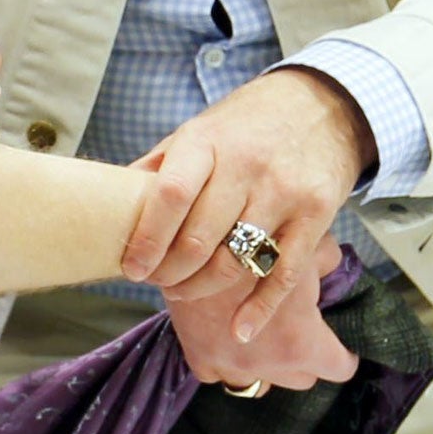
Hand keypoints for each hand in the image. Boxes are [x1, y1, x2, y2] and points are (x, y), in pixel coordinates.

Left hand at [121, 68, 376, 343]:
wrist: (321, 104)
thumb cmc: (246, 122)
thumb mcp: (199, 128)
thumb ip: (160, 165)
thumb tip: (111, 201)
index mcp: (206, 140)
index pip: (171, 195)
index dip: (147, 238)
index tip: (132, 268)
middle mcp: (246, 165)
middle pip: (201, 238)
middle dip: (171, 272)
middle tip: (156, 282)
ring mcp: (284, 191)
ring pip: (237, 260)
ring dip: (203, 289)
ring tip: (183, 292)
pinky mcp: (316, 215)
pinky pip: (284, 273)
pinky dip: (260, 309)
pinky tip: (239, 329)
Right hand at [165, 238, 358, 391]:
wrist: (192, 241)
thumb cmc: (255, 242)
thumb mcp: (305, 241)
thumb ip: (328, 261)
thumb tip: (332, 267)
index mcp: (302, 343)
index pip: (339, 368)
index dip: (342, 354)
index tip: (339, 344)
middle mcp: (269, 366)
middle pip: (300, 378)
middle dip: (303, 356)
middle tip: (297, 328)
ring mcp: (231, 367)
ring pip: (259, 384)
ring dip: (265, 364)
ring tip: (261, 336)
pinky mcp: (200, 358)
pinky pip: (219, 374)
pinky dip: (225, 360)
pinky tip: (224, 335)